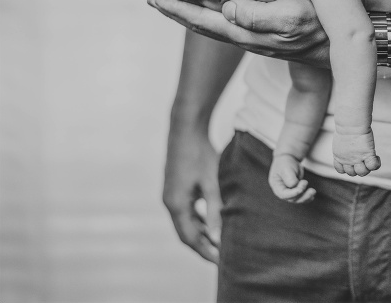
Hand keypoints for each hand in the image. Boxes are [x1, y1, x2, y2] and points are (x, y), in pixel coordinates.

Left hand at [147, 0, 329, 66]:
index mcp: (253, 33)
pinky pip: (239, 24)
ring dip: (199, 15)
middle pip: (208, 27)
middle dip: (181, 14)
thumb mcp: (297, 17)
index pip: (207, 22)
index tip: (152, 0)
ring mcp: (265, 38)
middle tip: (156, 0)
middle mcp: (254, 38)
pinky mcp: (277, 33)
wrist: (355, 45)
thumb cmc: (330, 25)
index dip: (179, 11)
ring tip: (180, 2)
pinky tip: (221, 7)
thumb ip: (261, 16)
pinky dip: (219, 15)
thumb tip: (226, 12)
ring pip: (222, 27)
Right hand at [163, 126, 221, 263]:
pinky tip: (211, 221)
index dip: (205, 251)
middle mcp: (169, 202)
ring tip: (218, 242)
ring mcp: (170, 195)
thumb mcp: (211, 182)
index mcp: (176, 204)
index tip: (221, 261)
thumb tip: (218, 236)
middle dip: (203, 246)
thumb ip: (214, 209)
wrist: (186, 129)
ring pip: (185, 222)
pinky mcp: (175, 188)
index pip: (190, 238)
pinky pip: (185, 211)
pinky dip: (198, 220)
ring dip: (201, 233)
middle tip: (221, 256)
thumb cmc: (200, 153)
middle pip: (186, 233)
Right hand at [268, 154, 316, 203]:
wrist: (288, 160)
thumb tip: (295, 186)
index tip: (301, 190)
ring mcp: (289, 192)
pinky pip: (301, 197)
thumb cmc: (285, 163)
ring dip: (306, 197)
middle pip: (292, 199)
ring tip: (313, 191)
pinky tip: (312, 196)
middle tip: (310, 188)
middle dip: (302, 195)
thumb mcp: (286, 169)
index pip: (284, 195)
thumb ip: (290, 178)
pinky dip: (307, 197)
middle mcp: (282, 191)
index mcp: (276, 186)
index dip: (292, 194)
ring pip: (298, 199)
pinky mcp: (296, 191)